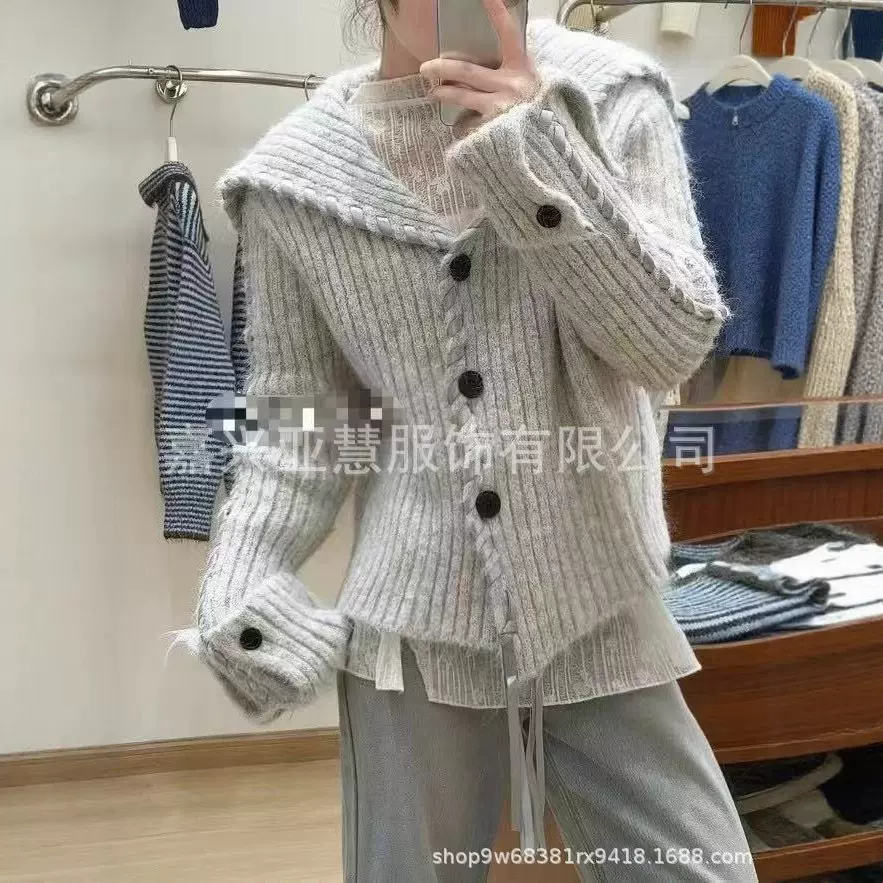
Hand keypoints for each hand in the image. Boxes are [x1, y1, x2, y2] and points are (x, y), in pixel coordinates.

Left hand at [420, 0, 539, 136]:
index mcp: (523, 69)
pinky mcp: (491, 131)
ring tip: (434, 92)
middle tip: (426, 68)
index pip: (508, 34)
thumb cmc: (542, 115)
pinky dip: (463, 125)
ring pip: (461, 96)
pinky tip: (462, 127)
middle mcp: (511, 85)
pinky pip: (469, 124)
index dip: (496, 12)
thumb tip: (493, 63)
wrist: (548, 150)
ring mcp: (500, 109)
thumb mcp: (536, 85)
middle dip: (442, 67)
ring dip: (444, 92)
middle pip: (467, 70)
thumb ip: (515, 71)